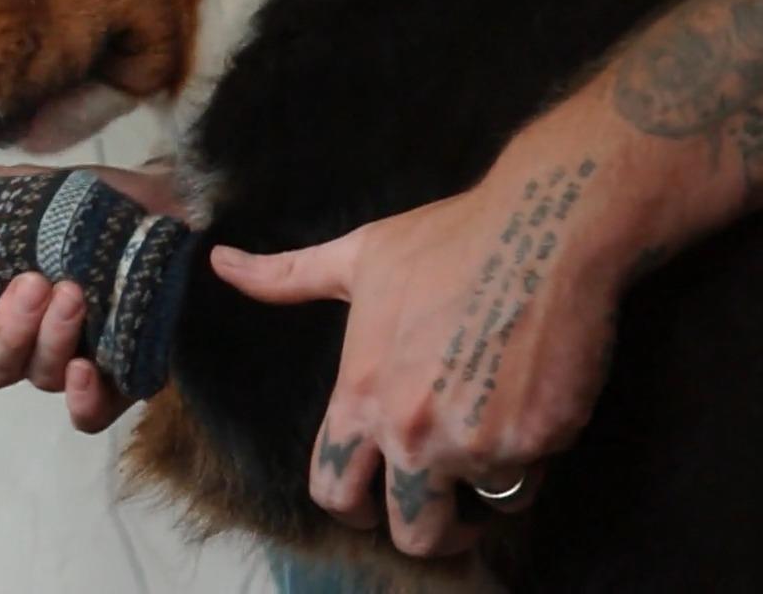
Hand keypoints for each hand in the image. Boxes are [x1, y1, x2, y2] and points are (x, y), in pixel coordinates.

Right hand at [0, 159, 187, 432]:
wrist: (165, 203)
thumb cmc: (88, 205)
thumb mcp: (25, 188)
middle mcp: (27, 346)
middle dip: (8, 331)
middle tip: (34, 284)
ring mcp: (72, 365)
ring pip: (43, 379)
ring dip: (51, 341)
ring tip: (73, 293)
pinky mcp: (120, 380)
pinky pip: (90, 414)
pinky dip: (83, 399)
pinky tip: (86, 367)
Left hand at [208, 121, 664, 557]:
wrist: (543, 229)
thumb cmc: (447, 240)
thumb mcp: (356, 256)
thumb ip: (286, 277)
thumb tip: (220, 262)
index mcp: (361, 397)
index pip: (335, 492)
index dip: (355, 506)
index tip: (376, 500)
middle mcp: (411, 432)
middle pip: (412, 532)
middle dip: (429, 525)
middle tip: (445, 502)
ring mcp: (475, 443)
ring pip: (480, 506)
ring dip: (485, 482)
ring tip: (491, 434)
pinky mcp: (537, 441)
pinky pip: (530, 477)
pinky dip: (531, 454)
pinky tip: (530, 403)